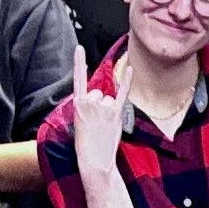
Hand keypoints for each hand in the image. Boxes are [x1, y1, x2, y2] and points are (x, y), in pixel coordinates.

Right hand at [68, 44, 130, 181]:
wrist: (94, 160)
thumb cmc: (87, 144)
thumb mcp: (80, 122)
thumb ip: (88, 107)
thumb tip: (101, 98)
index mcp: (78, 104)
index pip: (78, 78)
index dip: (79, 62)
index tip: (79, 47)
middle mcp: (90, 101)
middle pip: (98, 92)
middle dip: (99, 105)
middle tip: (97, 123)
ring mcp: (103, 107)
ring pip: (109, 98)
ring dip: (109, 110)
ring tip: (104, 125)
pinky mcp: (116, 113)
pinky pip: (122, 93)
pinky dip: (127, 81)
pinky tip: (130, 69)